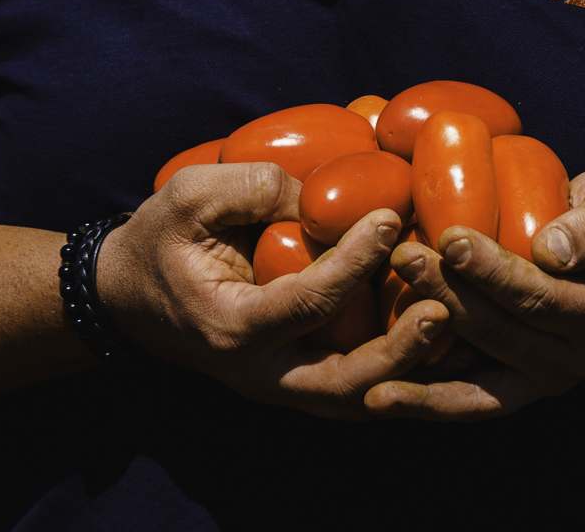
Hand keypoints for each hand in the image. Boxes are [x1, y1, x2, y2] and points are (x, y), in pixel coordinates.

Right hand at [94, 161, 452, 419]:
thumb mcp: (190, 196)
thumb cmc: (161, 238)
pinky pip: (357, 385)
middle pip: (344, 384)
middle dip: (400, 351)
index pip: (304, 303)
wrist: (130, 295)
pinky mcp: (298, 378)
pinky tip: (440, 333)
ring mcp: (280, 385)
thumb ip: (254, 186)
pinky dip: (399, 369)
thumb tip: (325, 193)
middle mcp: (259, 372)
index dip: (352, 261)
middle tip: (444, 306)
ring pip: (358, 398)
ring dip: (410, 369)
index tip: (390, 216)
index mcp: (229, 327)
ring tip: (455, 324)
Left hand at [366, 168, 584, 419]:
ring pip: (477, 380)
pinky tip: (380, 395)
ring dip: (423, 365)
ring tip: (373, 353)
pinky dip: (427, 400)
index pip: (537, 296)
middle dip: (446, 296)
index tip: (451, 237)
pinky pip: (468, 399)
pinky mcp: (514, 387)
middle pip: (498, 332)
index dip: (493, 270)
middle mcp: (574, 361)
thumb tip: (551, 252)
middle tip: (402, 257)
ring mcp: (543, 380)